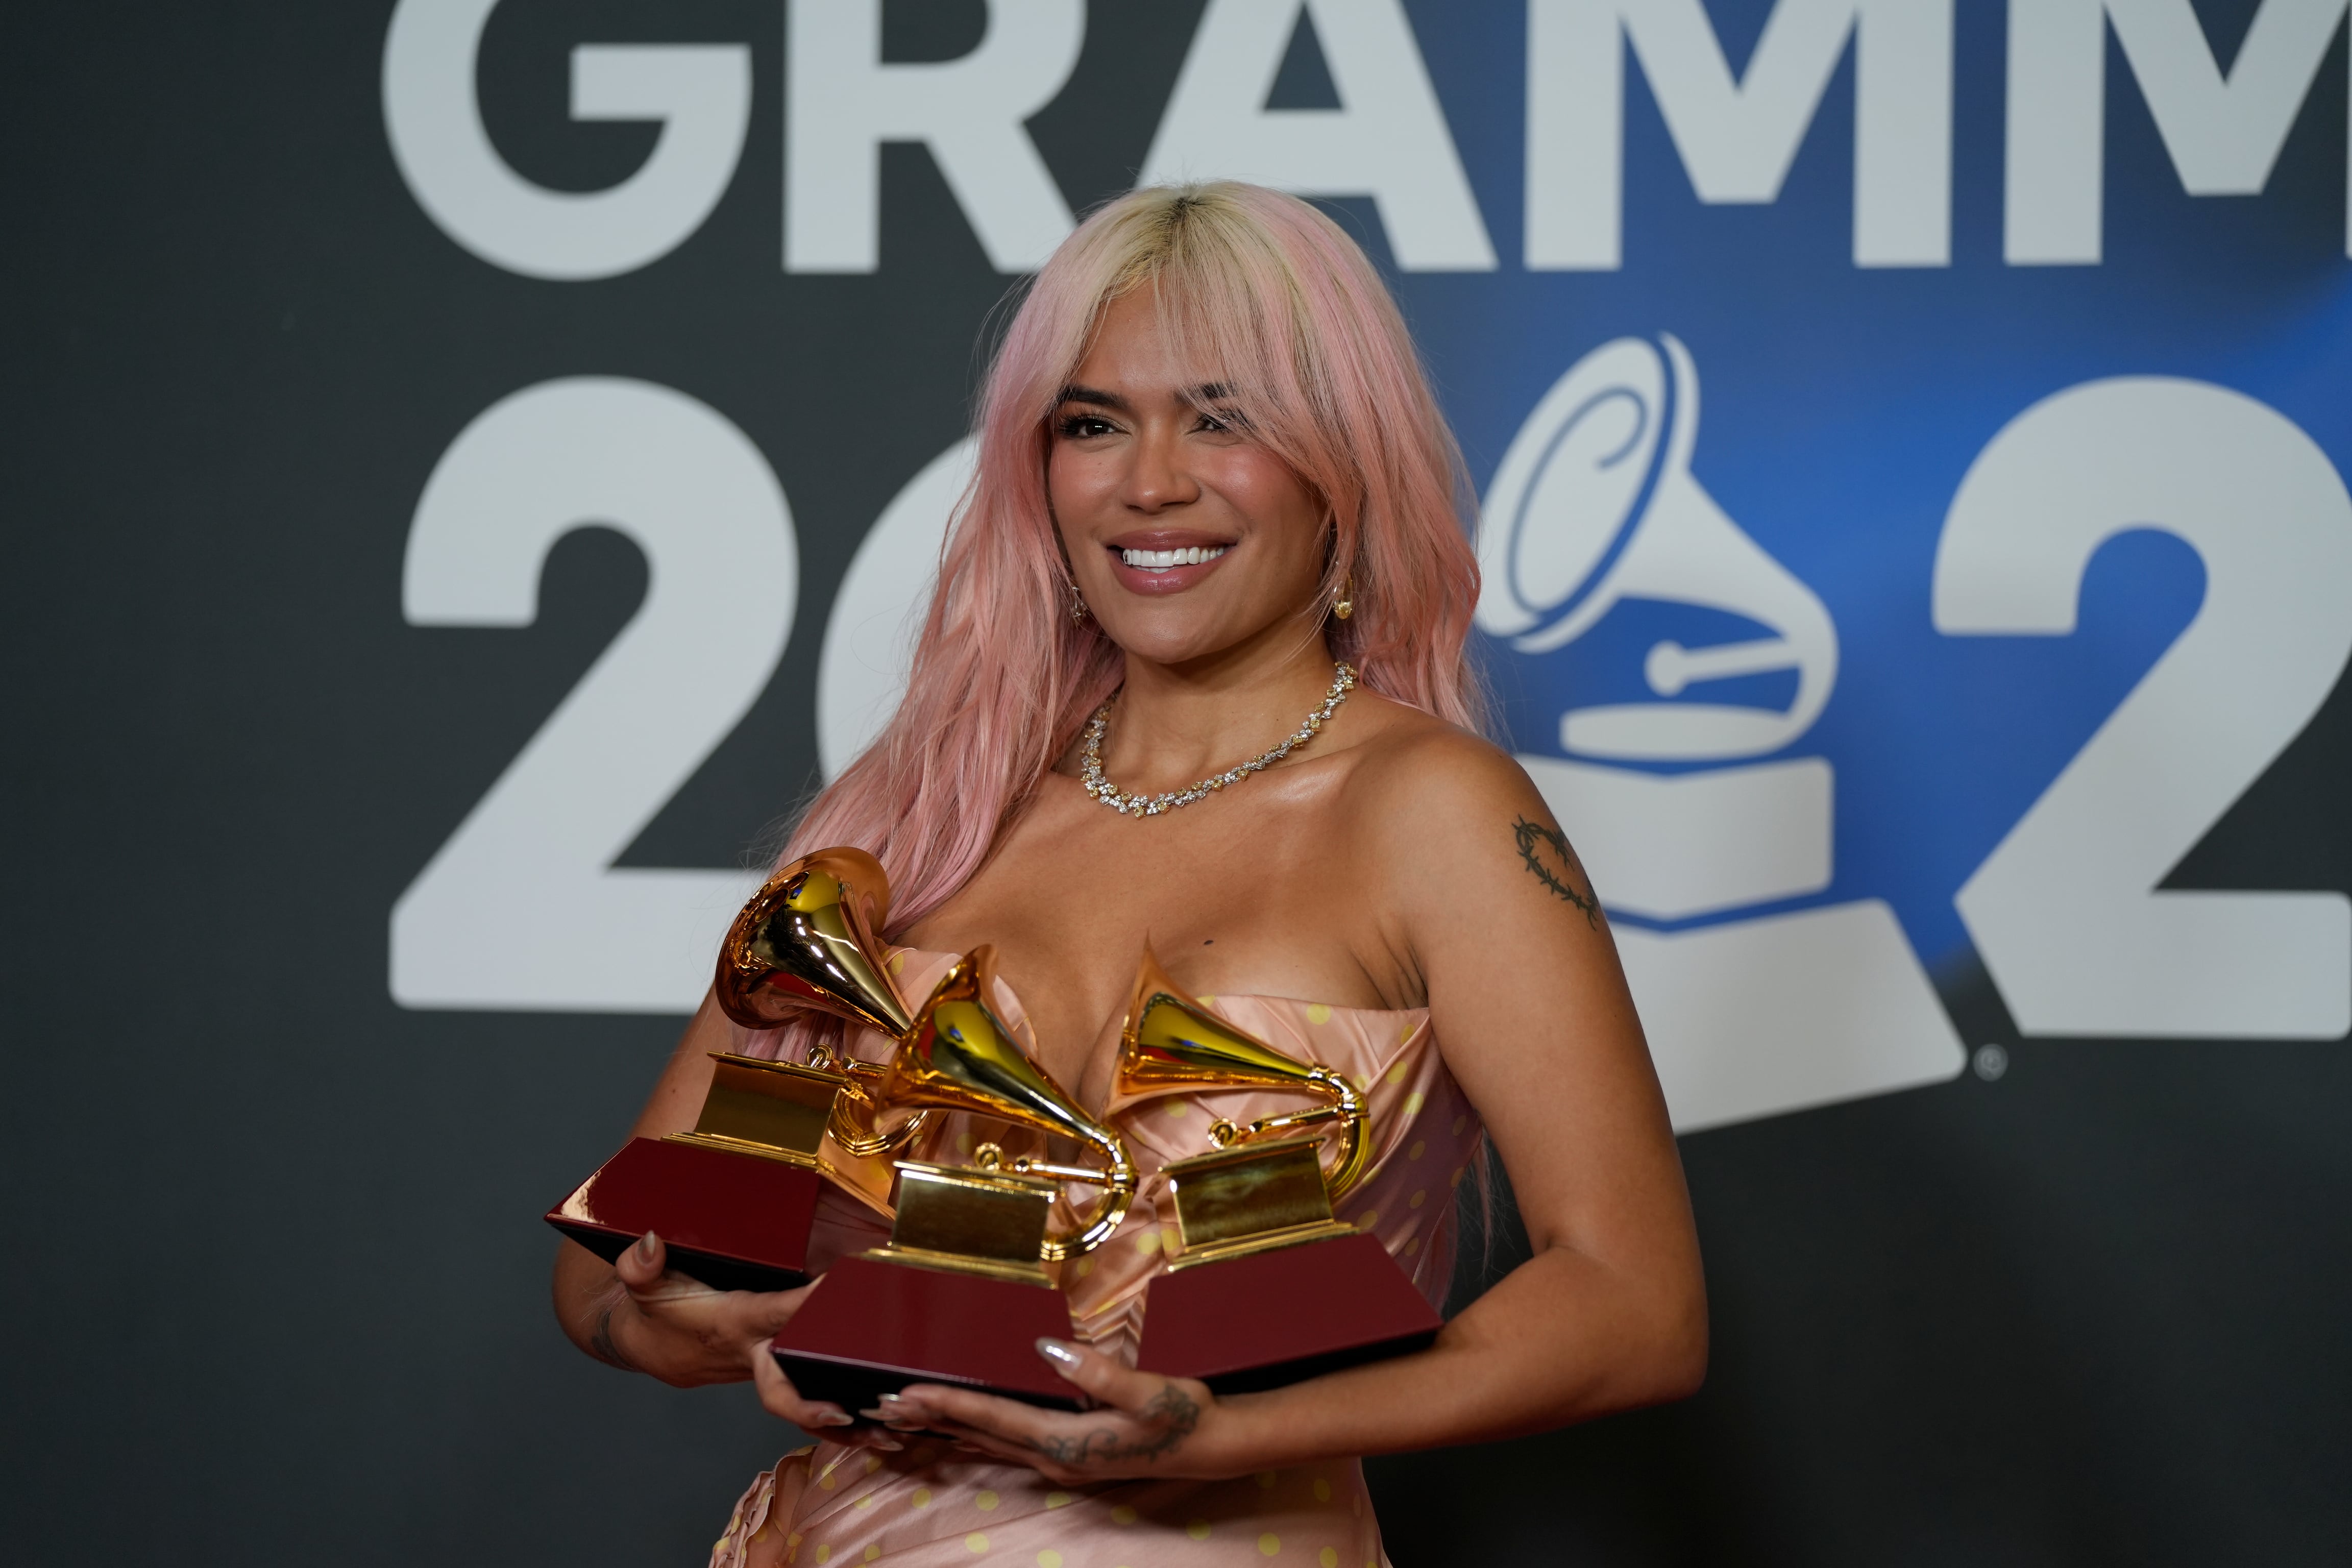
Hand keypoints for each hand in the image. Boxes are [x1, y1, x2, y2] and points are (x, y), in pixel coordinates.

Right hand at [605, 1233, 897, 1448]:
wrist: (651, 1343)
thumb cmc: (658, 1310)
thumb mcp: (644, 1285)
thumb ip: (642, 1265)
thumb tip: (650, 1243)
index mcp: (732, 1324)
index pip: (773, 1314)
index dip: (805, 1305)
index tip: (842, 1289)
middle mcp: (753, 1354)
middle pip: (784, 1387)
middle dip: (814, 1403)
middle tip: (852, 1410)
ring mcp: (766, 1370)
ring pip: (805, 1403)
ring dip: (845, 1425)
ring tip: (890, 1434)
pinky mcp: (778, 1377)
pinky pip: (809, 1403)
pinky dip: (840, 1423)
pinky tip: (878, 1432)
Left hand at [871, 1339, 1232, 1482]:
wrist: (1212, 1445)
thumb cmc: (1182, 1414)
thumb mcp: (1148, 1392)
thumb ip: (1096, 1374)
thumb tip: (1047, 1350)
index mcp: (1066, 1442)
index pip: (992, 1419)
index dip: (947, 1403)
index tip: (906, 1392)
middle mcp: (1054, 1457)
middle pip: (979, 1435)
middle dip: (931, 1419)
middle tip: (882, 1405)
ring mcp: (1060, 1461)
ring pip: (989, 1444)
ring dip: (947, 1428)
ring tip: (906, 1417)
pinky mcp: (1068, 1456)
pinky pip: (1008, 1446)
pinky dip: (976, 1436)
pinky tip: (961, 1434)